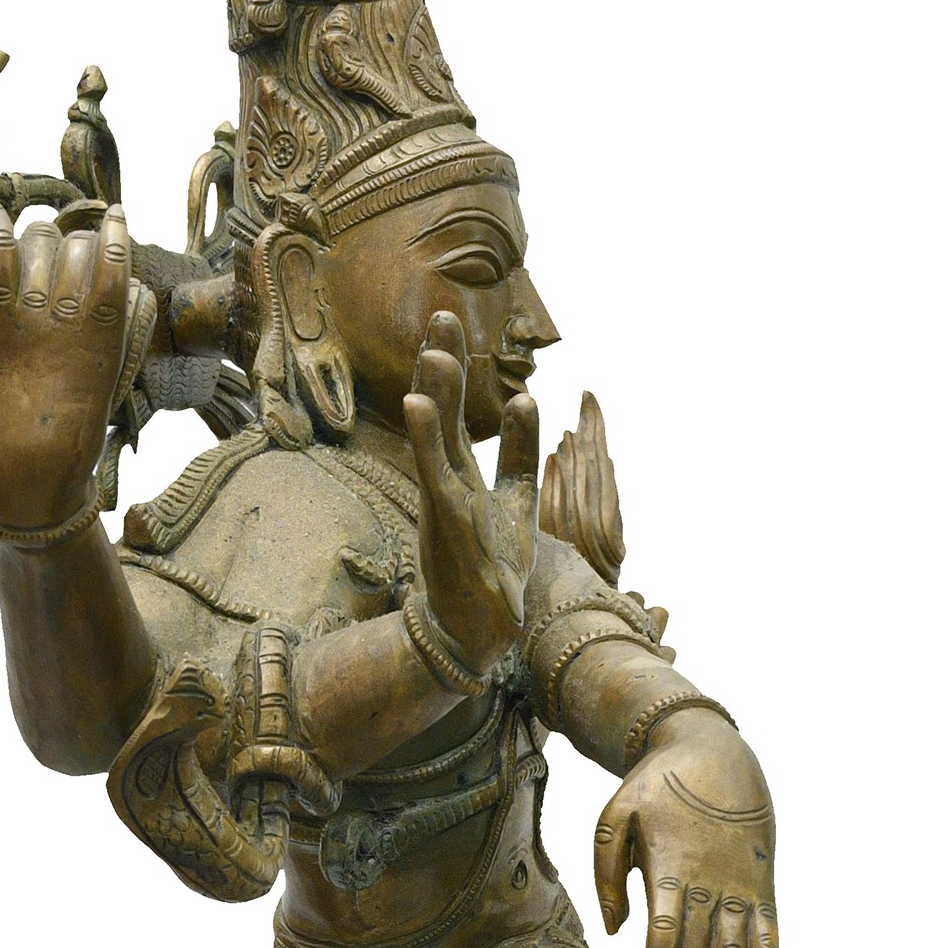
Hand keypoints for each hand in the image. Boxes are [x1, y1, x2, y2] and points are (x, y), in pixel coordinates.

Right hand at [0, 195, 131, 527]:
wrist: (38, 473)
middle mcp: (30, 316)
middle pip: (38, 242)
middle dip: (34, 239)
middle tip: (35, 250)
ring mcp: (72, 324)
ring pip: (77, 249)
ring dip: (72, 242)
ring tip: (71, 248)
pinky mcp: (105, 338)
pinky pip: (117, 271)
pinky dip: (118, 239)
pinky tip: (118, 218)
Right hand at [404, 312, 538, 675]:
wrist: (479, 631)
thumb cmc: (493, 569)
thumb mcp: (518, 502)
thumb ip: (520, 453)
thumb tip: (529, 399)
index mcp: (463, 475)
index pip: (456, 412)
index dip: (453, 369)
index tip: (448, 322)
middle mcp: (447, 483)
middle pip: (443, 414)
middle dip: (441, 366)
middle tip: (439, 316)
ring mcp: (444, 503)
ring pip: (436, 440)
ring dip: (435, 395)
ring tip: (433, 353)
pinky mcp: (448, 526)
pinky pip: (435, 475)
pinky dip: (426, 440)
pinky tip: (419, 405)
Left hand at [594, 709, 776, 947]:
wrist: (717, 754)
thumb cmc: (656, 788)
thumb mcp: (615, 816)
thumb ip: (605, 871)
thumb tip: (615, 929)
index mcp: (671, 867)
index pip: (666, 926)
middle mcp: (710, 882)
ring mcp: (741, 886)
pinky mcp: (762, 885)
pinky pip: (769, 931)